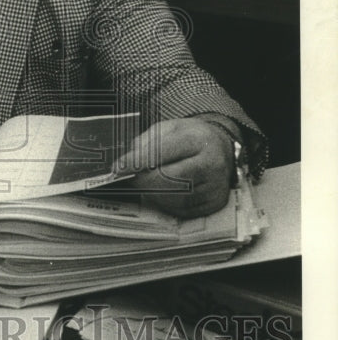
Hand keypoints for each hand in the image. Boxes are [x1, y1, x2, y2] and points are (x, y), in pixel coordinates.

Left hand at [113, 117, 234, 217]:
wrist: (220, 149)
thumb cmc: (189, 139)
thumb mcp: (168, 129)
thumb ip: (145, 143)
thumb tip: (126, 163)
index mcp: (198, 140)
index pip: (164, 152)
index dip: (138, 161)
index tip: (119, 167)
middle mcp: (211, 164)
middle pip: (169, 179)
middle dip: (143, 181)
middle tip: (129, 178)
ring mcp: (215, 186)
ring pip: (174, 198)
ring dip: (153, 193)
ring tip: (145, 183)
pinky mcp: (214, 203)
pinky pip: (182, 210)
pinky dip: (166, 203)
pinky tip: (161, 192)